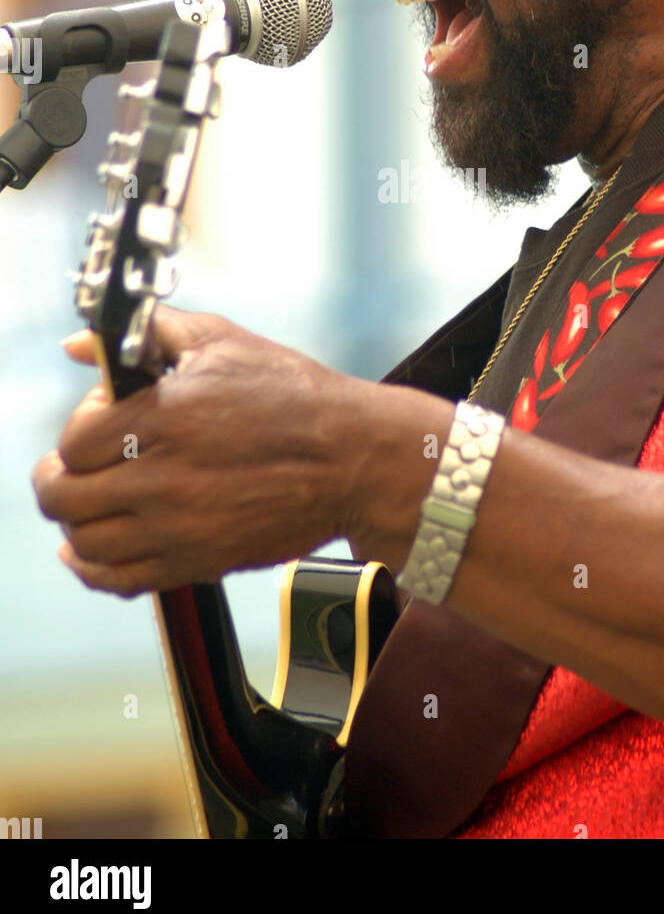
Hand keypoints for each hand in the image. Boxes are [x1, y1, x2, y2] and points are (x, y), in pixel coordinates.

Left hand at [31, 307, 377, 596]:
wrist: (355, 459)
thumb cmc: (295, 395)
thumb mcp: (225, 342)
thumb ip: (151, 334)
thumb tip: (81, 344)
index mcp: (168, 415)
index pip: (76, 438)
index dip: (80, 425)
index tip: (103, 419)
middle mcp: (166, 476)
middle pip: (65, 495)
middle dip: (59, 476)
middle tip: (73, 465)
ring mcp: (181, 525)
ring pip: (84, 541)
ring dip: (74, 521)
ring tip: (89, 501)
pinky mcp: (198, 560)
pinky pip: (119, 579)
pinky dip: (90, 569)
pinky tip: (87, 550)